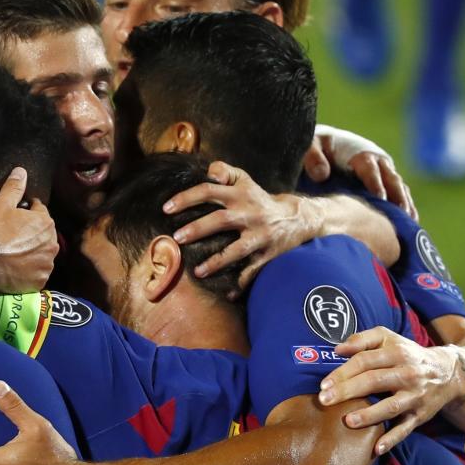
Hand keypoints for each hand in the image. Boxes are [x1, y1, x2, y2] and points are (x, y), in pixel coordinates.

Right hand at [0, 169, 58, 290]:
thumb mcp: (0, 206)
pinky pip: (37, 272)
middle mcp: (52, 243)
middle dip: (30, 233)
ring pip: (40, 253)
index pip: (38, 210)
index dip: (25, 212)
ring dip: (31, 252)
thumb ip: (13, 188)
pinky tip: (16, 266)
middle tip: (11, 236)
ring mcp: (47, 263)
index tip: (14, 218)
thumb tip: (21, 172)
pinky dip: (29, 269)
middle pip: (41, 233)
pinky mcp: (40, 280)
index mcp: (45, 222)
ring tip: (13, 252)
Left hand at [162, 161, 321, 293]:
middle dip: (198, 228)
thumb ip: (225, 171)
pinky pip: (254, 271)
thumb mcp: (246, 181)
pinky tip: (229, 294)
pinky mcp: (268, 254)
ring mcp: (260, 236)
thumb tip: (209, 170)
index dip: (187, 198)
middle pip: (221, 219)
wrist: (298, 218)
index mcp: (241, 194)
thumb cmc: (260, 200)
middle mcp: (250, 214)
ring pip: (238, 249)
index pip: (210, 191)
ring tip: (198, 271)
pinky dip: (242, 283)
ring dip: (217, 261)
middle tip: (177, 238)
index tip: (167, 209)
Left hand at [304, 125, 416, 217]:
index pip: (370, 169)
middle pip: (391, 179)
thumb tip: (322, 174)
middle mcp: (378, 162)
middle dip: (398, 197)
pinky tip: (410, 225)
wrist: (327, 144)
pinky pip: (399, 194)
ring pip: (399, 188)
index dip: (376, 183)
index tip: (380, 198)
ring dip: (406, 205)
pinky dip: (405, 208)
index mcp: (361, 153)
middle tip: (402, 217)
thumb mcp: (310, 145)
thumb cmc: (318, 146)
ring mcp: (385, 172)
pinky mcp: (386, 182)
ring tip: (411, 224)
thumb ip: (313, 157)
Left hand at [318, 327, 464, 452]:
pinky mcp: (420, 415)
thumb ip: (362, 339)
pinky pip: (405, 429)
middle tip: (325, 400)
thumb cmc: (407, 354)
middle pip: (374, 381)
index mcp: (396, 353)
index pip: (365, 361)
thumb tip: (337, 349)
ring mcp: (414, 396)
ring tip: (348, 421)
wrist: (448, 372)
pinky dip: (392, 439)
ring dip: (369, 415)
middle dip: (348, 391)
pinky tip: (377, 448)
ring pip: (390, 406)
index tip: (324, 384)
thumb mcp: (388, 339)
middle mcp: (407, 374)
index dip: (343, 372)